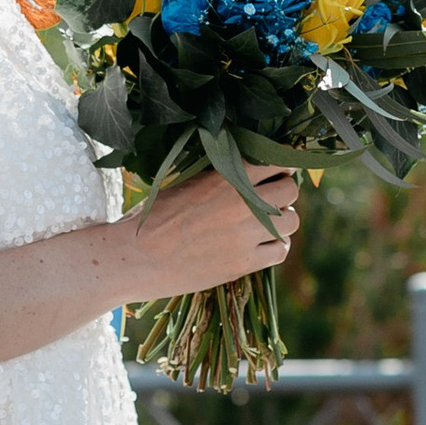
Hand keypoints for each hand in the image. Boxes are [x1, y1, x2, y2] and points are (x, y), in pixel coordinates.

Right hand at [124, 164, 300, 301]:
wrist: (134, 258)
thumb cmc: (151, 217)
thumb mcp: (183, 182)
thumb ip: (218, 174)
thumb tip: (244, 166)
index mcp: (227, 177)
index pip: (277, 160)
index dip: (280, 164)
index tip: (275, 169)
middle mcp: (243, 204)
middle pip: (290, 190)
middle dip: (282, 191)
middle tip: (268, 196)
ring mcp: (245, 235)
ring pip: (291, 222)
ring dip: (282, 219)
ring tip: (264, 222)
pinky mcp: (243, 263)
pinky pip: (280, 251)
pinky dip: (275, 246)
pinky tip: (260, 244)